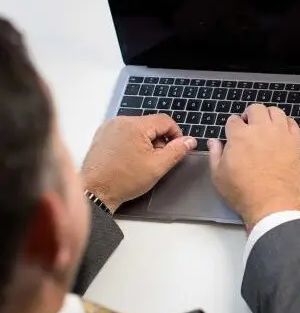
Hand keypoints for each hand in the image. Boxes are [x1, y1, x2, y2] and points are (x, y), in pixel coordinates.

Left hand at [81, 114, 196, 210]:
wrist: (95, 192)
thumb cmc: (123, 180)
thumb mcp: (158, 166)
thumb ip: (177, 151)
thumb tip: (189, 141)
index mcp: (134, 125)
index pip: (165, 121)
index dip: (176, 134)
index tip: (177, 148)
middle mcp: (120, 121)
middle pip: (151, 124)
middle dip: (159, 140)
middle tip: (158, 159)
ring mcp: (110, 128)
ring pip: (138, 129)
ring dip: (146, 142)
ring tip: (142, 162)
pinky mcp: (103, 136)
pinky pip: (125, 133)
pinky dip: (132, 143)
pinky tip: (130, 160)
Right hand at [208, 104, 299, 226]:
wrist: (273, 204)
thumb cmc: (245, 193)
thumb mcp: (218, 176)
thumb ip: (215, 154)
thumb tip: (214, 143)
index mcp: (239, 136)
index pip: (234, 120)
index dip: (233, 126)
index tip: (234, 134)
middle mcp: (261, 130)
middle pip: (256, 109)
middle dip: (250, 114)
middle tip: (249, 124)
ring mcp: (280, 134)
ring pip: (276, 111)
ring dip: (269, 115)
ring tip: (266, 125)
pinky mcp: (295, 142)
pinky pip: (292, 123)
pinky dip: (286, 123)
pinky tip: (282, 131)